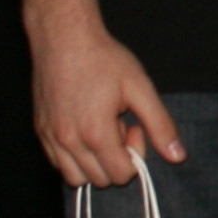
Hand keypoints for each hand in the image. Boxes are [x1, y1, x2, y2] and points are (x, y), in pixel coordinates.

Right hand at [32, 24, 179, 187]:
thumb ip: (160, 125)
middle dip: (116, 160)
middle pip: (100, 180)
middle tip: (118, 126)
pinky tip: (84, 130)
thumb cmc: (103, 59)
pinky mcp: (40, 131)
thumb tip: (177, 157)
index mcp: (95, 132)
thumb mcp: (140, 88)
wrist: (63, 37)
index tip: (134, 127)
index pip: (120, 174)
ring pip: (75, 178)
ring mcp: (50, 137)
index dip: (135, 156)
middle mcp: (68, 140)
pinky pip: (57, 163)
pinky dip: (74, 158)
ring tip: (101, 130)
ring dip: (94, 164)